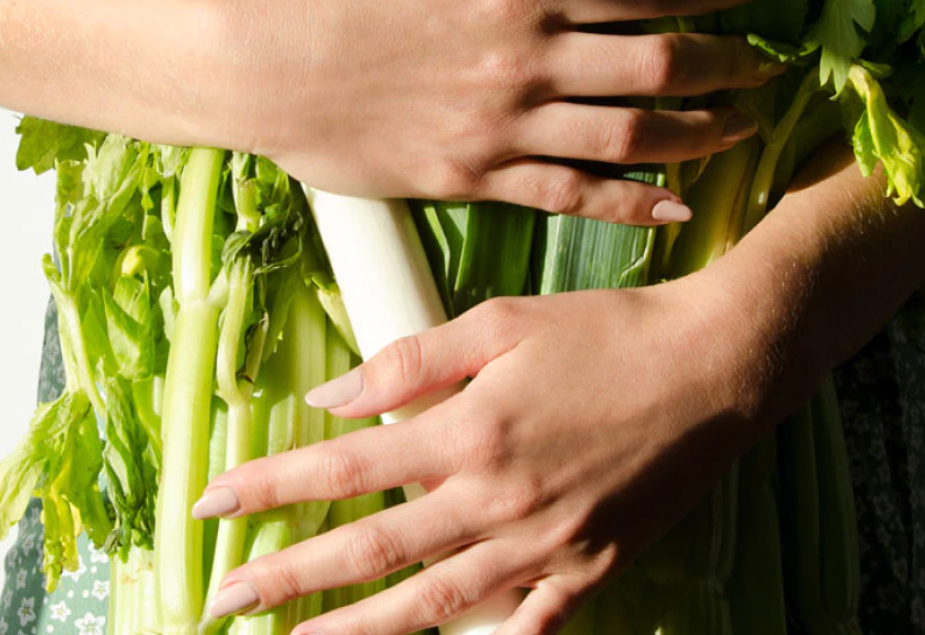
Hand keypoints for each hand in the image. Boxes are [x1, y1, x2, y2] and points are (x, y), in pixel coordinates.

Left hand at [193, 257, 789, 634]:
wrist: (712, 367)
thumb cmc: (605, 332)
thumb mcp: (503, 322)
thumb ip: (414, 360)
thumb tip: (336, 398)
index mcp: (468, 434)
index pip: (345, 470)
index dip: (270, 486)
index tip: (211, 501)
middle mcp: (495, 503)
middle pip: (371, 552)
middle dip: (287, 576)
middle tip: (222, 599)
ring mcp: (543, 548)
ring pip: (432, 607)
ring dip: (357, 630)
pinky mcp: (591, 570)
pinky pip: (525, 624)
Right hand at [221, 0, 782, 221]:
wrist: (259, 61)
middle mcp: (524, 63)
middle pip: (657, 67)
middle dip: (727, 64)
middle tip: (768, 64)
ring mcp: (501, 129)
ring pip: (629, 140)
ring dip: (700, 134)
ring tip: (743, 128)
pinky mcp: (473, 180)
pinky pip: (571, 197)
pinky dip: (632, 205)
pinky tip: (679, 205)